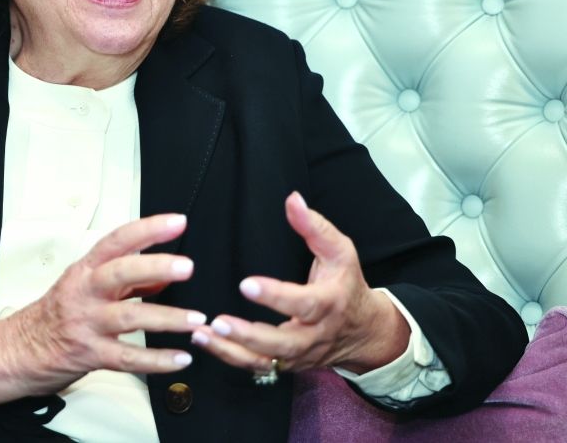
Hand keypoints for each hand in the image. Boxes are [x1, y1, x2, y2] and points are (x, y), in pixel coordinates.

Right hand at [0, 213, 204, 408]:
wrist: (17, 350)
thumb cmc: (54, 315)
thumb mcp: (86, 286)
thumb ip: (127, 280)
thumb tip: (165, 273)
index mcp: (85, 270)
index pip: (118, 240)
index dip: (148, 228)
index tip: (177, 222)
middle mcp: (85, 292)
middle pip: (120, 272)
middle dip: (155, 266)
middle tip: (186, 266)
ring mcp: (86, 324)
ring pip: (129, 317)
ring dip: (167, 318)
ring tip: (196, 319)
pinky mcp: (89, 355)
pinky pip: (128, 358)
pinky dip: (157, 360)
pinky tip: (180, 358)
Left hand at [190, 191, 409, 376]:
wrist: (363, 330)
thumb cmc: (346, 284)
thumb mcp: (340, 251)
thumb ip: (315, 226)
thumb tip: (293, 199)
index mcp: (329, 304)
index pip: (303, 304)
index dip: (275, 296)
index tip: (246, 284)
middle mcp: (314, 335)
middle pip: (283, 343)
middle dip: (250, 335)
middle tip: (219, 322)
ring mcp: (299, 354)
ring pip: (266, 360)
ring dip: (231, 350)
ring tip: (202, 334)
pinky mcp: (286, 364)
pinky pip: (257, 366)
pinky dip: (230, 357)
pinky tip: (204, 341)